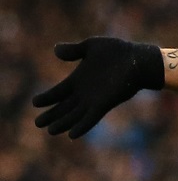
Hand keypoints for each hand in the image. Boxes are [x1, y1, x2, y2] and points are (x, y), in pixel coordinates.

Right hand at [33, 37, 164, 138]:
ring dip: (63, 123)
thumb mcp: (92, 46)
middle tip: (37, 123)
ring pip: (74, 116)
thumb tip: (55, 49)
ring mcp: (94, 100)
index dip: (46, 98)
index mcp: (78, 79)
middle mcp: (84, 93)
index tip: (35, 102)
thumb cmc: (117, 51)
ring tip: (51, 130)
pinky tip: (72, 134)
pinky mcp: (104, 104)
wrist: (138, 59)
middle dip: (51, 115)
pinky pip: (91, 118)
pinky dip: (82, 126)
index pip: (58, 92)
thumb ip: (74, 50)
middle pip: (63, 107)